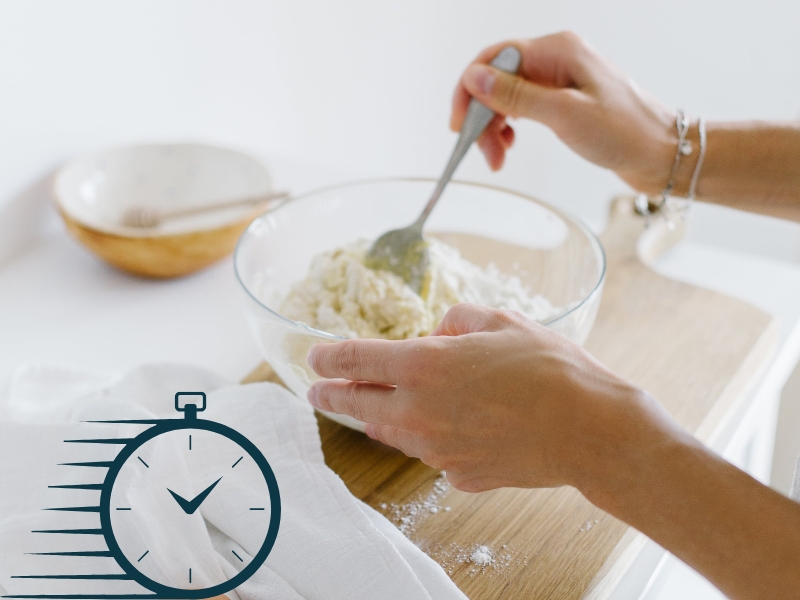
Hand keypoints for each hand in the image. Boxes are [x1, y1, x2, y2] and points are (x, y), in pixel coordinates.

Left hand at [307, 303, 676, 494]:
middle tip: (319, 391)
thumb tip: (438, 334)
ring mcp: (437, 450)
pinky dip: (429, 436)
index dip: (328, 358)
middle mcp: (420, 412)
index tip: (313, 358)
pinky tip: (451, 425)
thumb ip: (455, 321)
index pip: (355, 360)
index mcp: (424, 366)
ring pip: (392, 432)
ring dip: (382, 417)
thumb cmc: (549, 370)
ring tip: (380, 406)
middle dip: (332, 396)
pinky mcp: (458, 474)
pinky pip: (431, 452)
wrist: (589, 430)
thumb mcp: (500, 322)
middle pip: (358, 406)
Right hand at [451, 32, 676, 193]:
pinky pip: (522, 107)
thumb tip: (474, 78)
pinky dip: (509, 128)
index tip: (459, 125)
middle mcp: (556, 59)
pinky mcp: (563, 99)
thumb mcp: (564, 115)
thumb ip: (516, 96)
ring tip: (497, 157)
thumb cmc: (625, 132)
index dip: (469, 90)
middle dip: (482, 116)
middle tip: (481, 151)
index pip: (494, 59)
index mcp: (557, 51)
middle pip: (497, 79)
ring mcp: (559, 79)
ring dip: (493, 127)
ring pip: (506, 96)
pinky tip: (509, 145)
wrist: (662, 153)